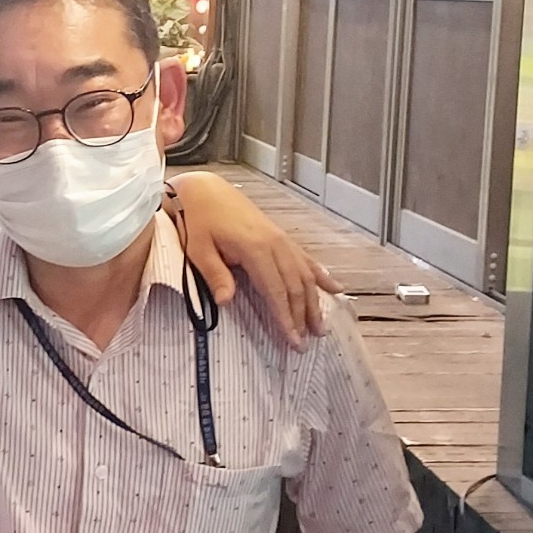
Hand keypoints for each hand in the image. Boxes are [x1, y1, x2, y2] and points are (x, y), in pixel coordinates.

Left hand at [167, 171, 342, 349]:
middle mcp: (275, 243)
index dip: (285, 318)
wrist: (204, 190)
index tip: (293, 341)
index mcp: (255, 249)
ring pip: (304, 274)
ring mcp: (280, 238)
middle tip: (307, 342)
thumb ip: (214, 275)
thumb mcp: (197, 249)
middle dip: (303, 315)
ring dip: (314, 301)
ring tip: (321, 326)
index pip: (276, 291)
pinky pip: (304, 258)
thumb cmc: (197, 220)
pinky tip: (335, 288)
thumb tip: (227, 302)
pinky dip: (320, 274)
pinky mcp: (279, 235)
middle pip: (295, 285)